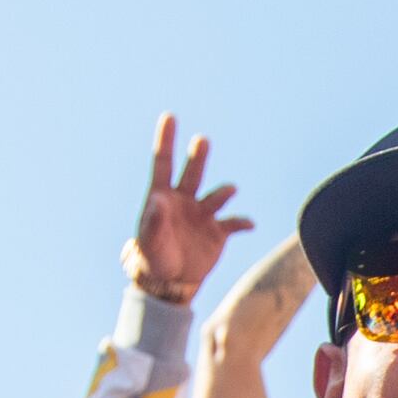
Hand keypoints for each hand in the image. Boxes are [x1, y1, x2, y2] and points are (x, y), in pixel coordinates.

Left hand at [123, 113, 247, 306]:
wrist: (170, 281)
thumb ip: (153, 220)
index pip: (163, 163)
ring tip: (229, 190)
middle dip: (199, 156)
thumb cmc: (153, 258)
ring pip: (217, 196)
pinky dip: (242, 222)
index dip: (166, 140)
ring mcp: (202, 214)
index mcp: (162, 197)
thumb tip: (159, 200)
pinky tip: (248, 224)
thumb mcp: (149, 241)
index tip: (170, 116)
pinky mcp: (218, 232)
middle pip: (192, 172)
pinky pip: (234, 223)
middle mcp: (184, 200)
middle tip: (201, 141)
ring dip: (224, 192)